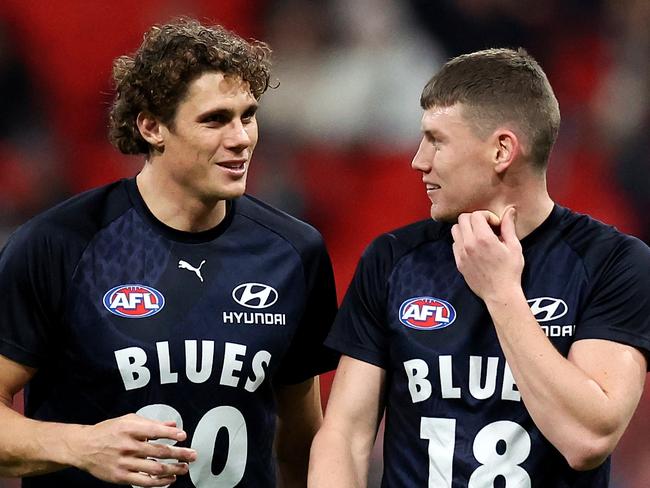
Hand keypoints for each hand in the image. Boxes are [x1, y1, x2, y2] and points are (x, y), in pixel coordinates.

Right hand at [68, 413, 196, 486]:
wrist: (82, 447)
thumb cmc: (108, 431)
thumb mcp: (128, 420)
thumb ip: (151, 423)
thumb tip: (173, 425)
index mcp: (129, 429)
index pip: (155, 431)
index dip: (171, 435)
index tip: (183, 436)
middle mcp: (127, 446)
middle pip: (159, 452)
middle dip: (179, 454)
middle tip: (193, 455)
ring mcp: (124, 463)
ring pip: (155, 468)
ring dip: (173, 469)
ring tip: (184, 468)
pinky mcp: (120, 477)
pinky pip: (144, 482)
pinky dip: (159, 482)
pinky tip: (170, 479)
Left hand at [451, 207, 523, 302]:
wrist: (500, 293)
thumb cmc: (510, 271)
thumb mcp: (514, 247)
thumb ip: (509, 227)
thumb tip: (509, 211)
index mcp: (483, 238)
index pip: (475, 215)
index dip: (487, 216)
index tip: (495, 225)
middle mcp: (469, 244)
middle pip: (462, 219)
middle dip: (475, 219)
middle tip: (486, 227)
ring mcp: (461, 254)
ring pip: (455, 230)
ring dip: (466, 228)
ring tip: (478, 235)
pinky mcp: (458, 262)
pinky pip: (454, 244)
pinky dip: (462, 241)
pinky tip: (474, 247)